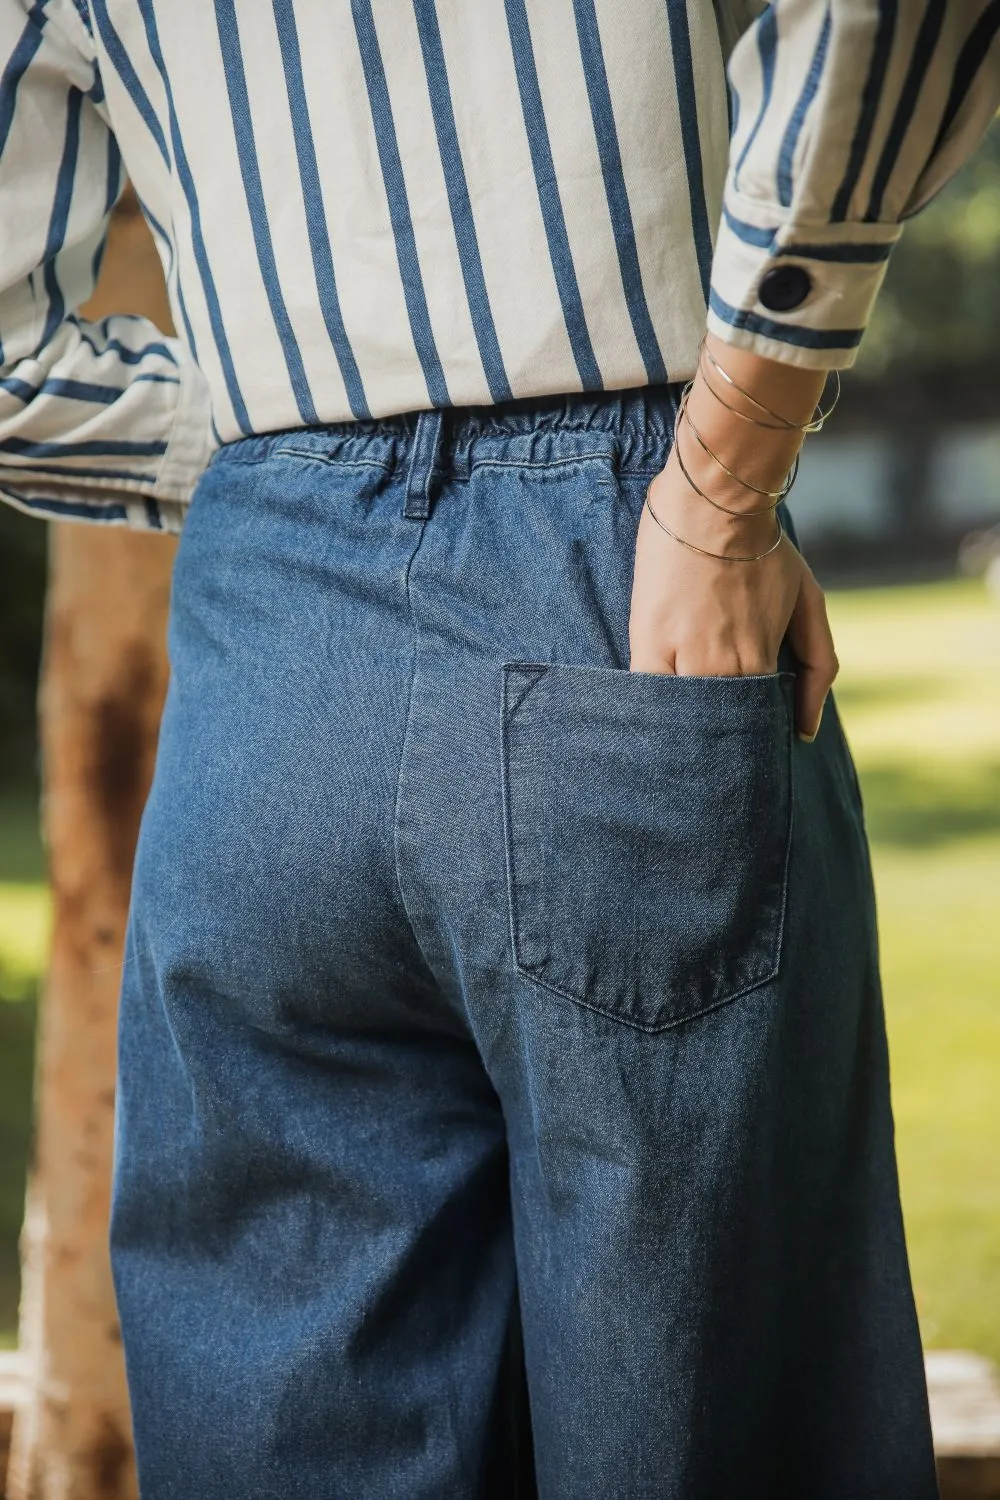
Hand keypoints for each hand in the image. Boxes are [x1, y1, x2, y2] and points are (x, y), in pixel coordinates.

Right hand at [628, 458, 838, 741]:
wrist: (714, 502)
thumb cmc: (765, 549)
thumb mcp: (809, 601)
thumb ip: (817, 668)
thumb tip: (807, 731)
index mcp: (761, 662)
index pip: (755, 727)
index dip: (750, 748)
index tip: (747, 765)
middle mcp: (722, 667)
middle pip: (717, 729)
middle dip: (716, 749)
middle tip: (713, 770)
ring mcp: (681, 656)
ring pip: (681, 718)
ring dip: (683, 735)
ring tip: (682, 747)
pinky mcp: (646, 641)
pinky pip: (647, 695)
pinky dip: (653, 710)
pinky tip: (654, 720)